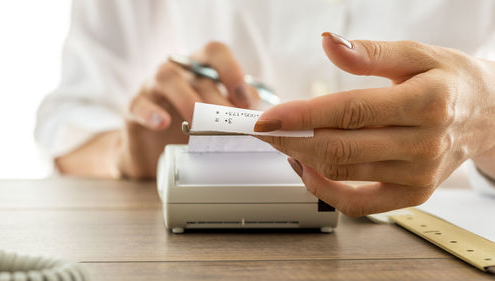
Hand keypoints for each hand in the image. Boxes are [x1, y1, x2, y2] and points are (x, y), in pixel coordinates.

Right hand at [118, 41, 258, 178]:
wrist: (155, 153)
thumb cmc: (192, 128)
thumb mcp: (218, 118)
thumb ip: (238, 110)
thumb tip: (262, 115)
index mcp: (200, 69)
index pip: (215, 51)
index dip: (232, 71)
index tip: (245, 102)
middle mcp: (178, 72)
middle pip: (197, 73)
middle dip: (217, 100)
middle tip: (230, 126)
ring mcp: (153, 87)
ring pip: (167, 77)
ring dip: (188, 100)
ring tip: (199, 124)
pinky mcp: (134, 108)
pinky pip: (138, 104)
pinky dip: (150, 112)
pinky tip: (163, 123)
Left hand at [255, 32, 494, 216]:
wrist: (488, 114)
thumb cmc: (449, 80)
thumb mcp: (417, 54)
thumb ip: (370, 52)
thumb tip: (328, 42)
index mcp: (425, 102)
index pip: (350, 111)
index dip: (302, 115)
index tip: (268, 117)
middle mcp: (424, 143)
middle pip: (340, 147)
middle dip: (291, 139)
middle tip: (265, 129)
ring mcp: (418, 175)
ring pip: (343, 172)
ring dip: (302, 158)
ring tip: (283, 140)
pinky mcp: (412, 194)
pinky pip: (358, 205)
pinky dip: (325, 190)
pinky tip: (307, 170)